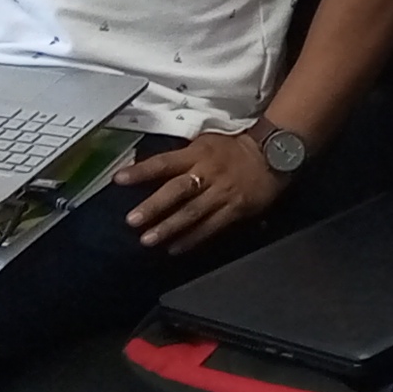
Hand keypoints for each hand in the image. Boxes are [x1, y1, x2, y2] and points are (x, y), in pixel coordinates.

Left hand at [115, 132, 286, 252]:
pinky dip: (192, 239)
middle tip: (132, 221)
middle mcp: (207, 173)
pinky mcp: (235, 209)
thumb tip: (154, 169)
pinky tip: (175, 249)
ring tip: (148, 240)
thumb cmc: (235, 148)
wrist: (273, 154)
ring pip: (192, 213)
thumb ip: (184, 157)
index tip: (119, 179)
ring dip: (169, 227)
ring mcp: (222, 193)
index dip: (142, 171)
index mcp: (198, 154)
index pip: (164, 163)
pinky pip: (211, 226)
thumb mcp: (206, 143)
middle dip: (153, 207)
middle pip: (176, 191)